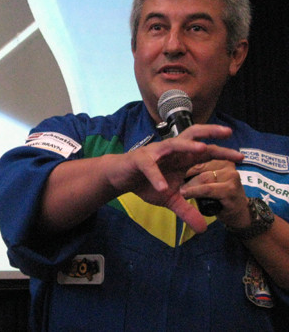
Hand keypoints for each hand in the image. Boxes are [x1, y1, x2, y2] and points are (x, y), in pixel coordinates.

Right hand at [107, 125, 243, 232]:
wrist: (120, 178)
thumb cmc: (145, 183)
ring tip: (202, 150)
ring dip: (187, 146)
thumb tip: (203, 229)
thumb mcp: (170, 199)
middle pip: (193, 135)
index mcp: (181, 158)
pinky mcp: (140, 160)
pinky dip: (156, 177)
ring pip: (173, 143)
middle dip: (210, 132)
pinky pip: (150, 167)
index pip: (205, 151)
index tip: (241, 157)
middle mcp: (171, 151)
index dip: (222, 152)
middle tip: (227, 133)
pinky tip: (163, 187)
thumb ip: (187, 211)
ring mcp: (155, 153)